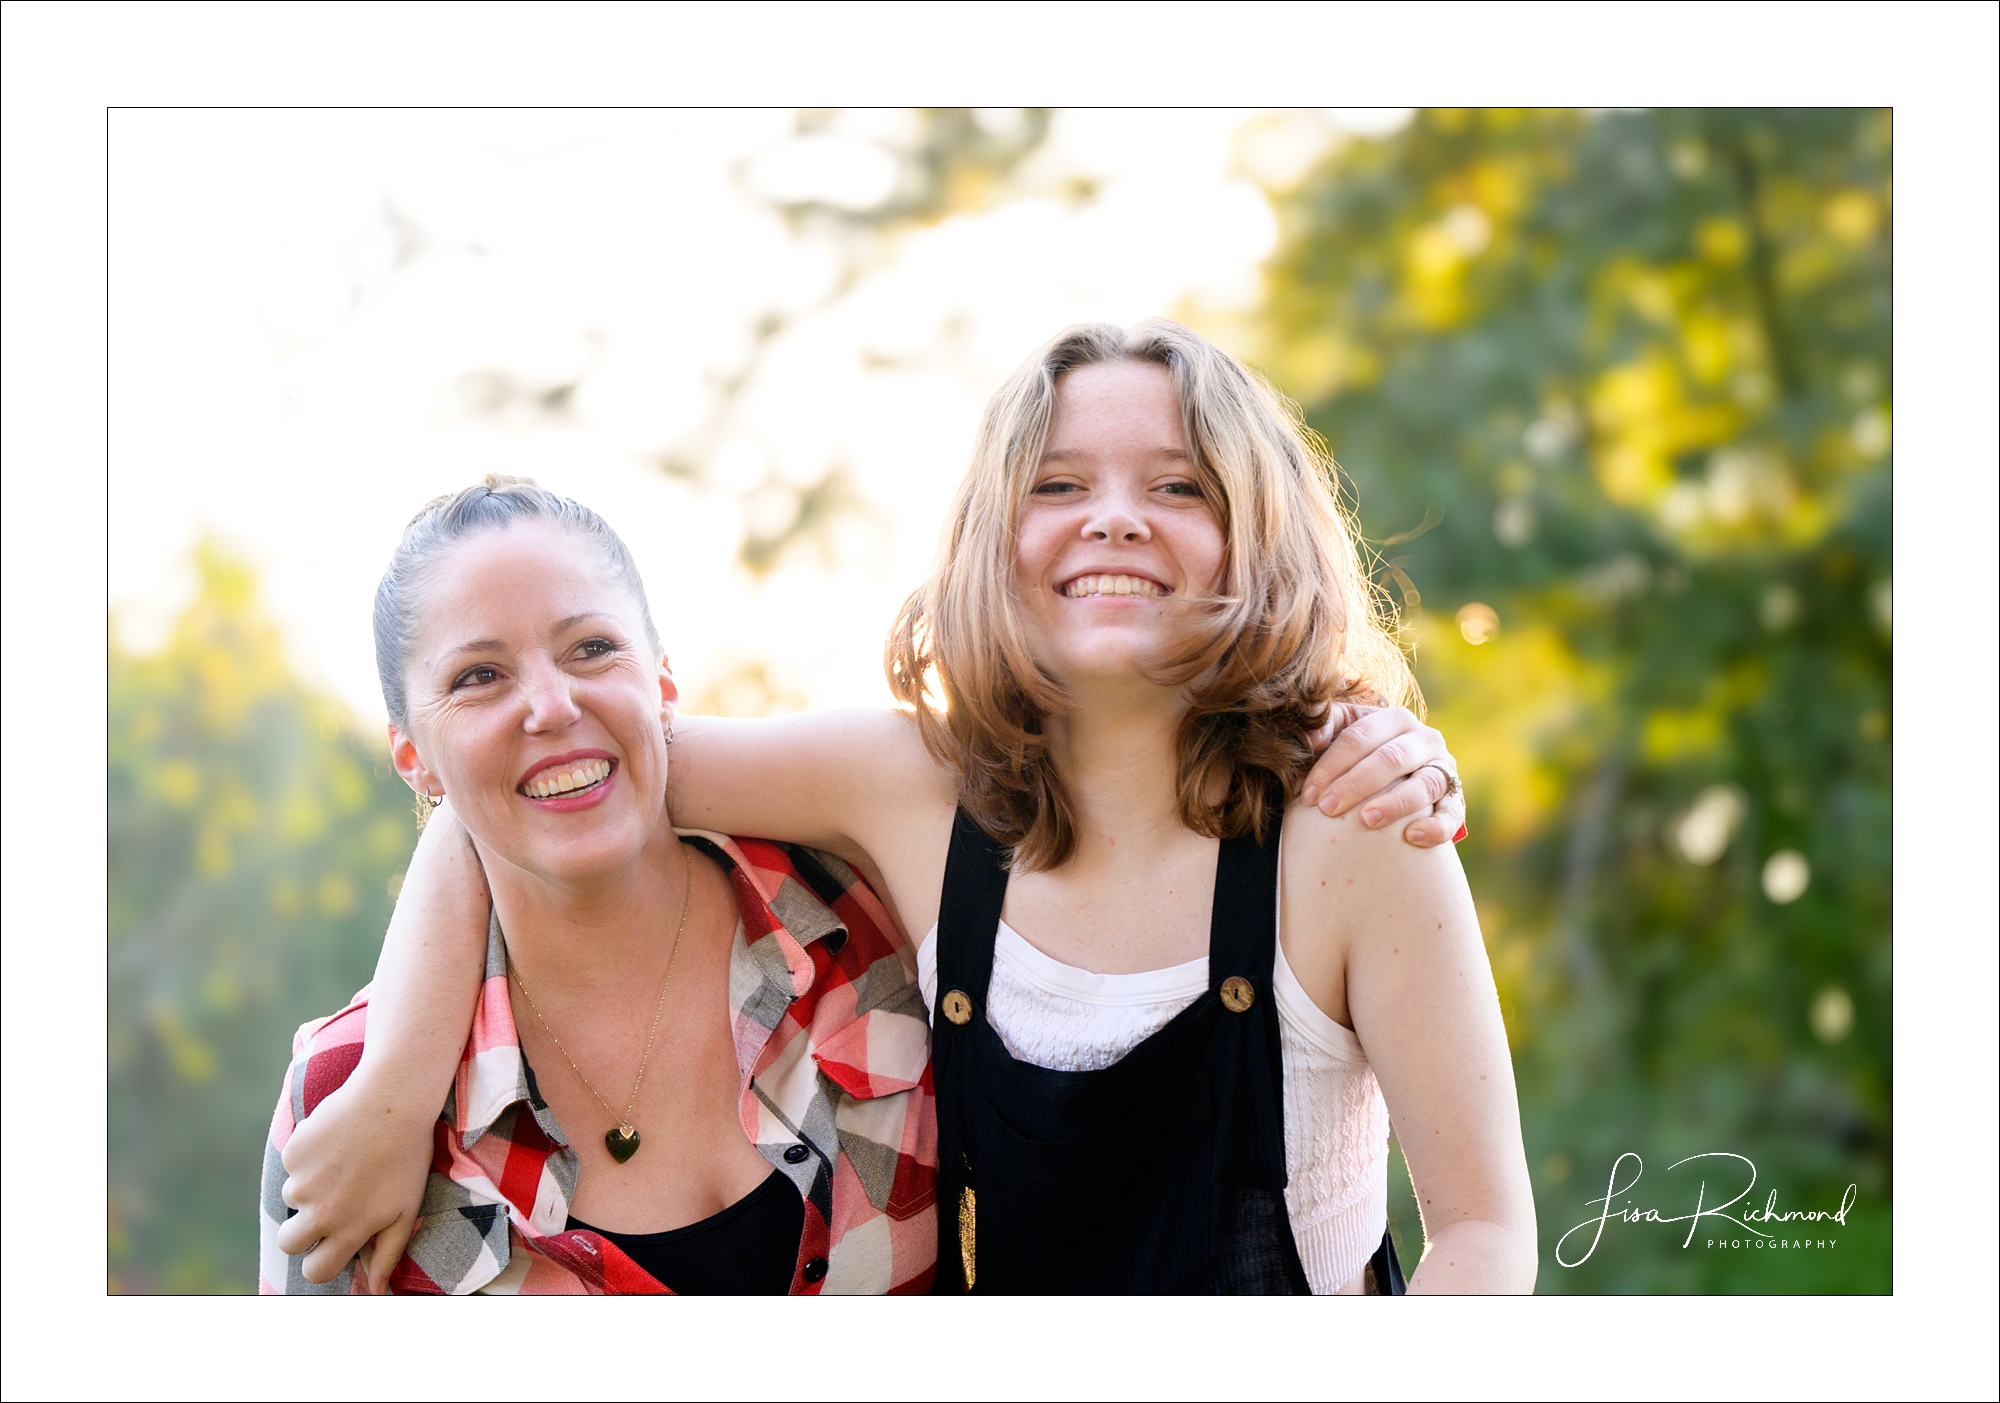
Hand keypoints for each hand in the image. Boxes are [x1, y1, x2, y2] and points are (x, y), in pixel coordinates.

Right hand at [275, 1066, 435, 1292]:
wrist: (393, 1101)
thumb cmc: (407, 1157)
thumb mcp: (405, 1209)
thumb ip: (387, 1253)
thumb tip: (375, 1291)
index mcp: (348, 1230)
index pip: (314, 1271)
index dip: (320, 1262)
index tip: (329, 1248)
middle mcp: (320, 1212)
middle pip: (288, 1243)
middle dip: (302, 1232)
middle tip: (328, 1206)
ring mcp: (302, 1183)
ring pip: (291, 1199)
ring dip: (310, 1188)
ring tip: (345, 1163)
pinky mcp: (293, 1154)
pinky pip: (292, 1166)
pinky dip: (308, 1158)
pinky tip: (336, 1141)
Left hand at [1299, 704, 1465, 846]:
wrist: (1395, 780)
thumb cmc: (1360, 755)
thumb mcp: (1342, 732)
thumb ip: (1325, 727)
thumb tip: (1309, 736)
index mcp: (1395, 719)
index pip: (1360, 736)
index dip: (1332, 764)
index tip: (1309, 793)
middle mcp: (1425, 739)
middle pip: (1391, 758)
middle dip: (1356, 783)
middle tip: (1328, 808)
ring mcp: (1444, 769)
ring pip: (1424, 784)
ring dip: (1395, 803)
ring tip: (1367, 820)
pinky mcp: (1455, 801)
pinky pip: (1451, 815)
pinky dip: (1435, 826)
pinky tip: (1411, 837)